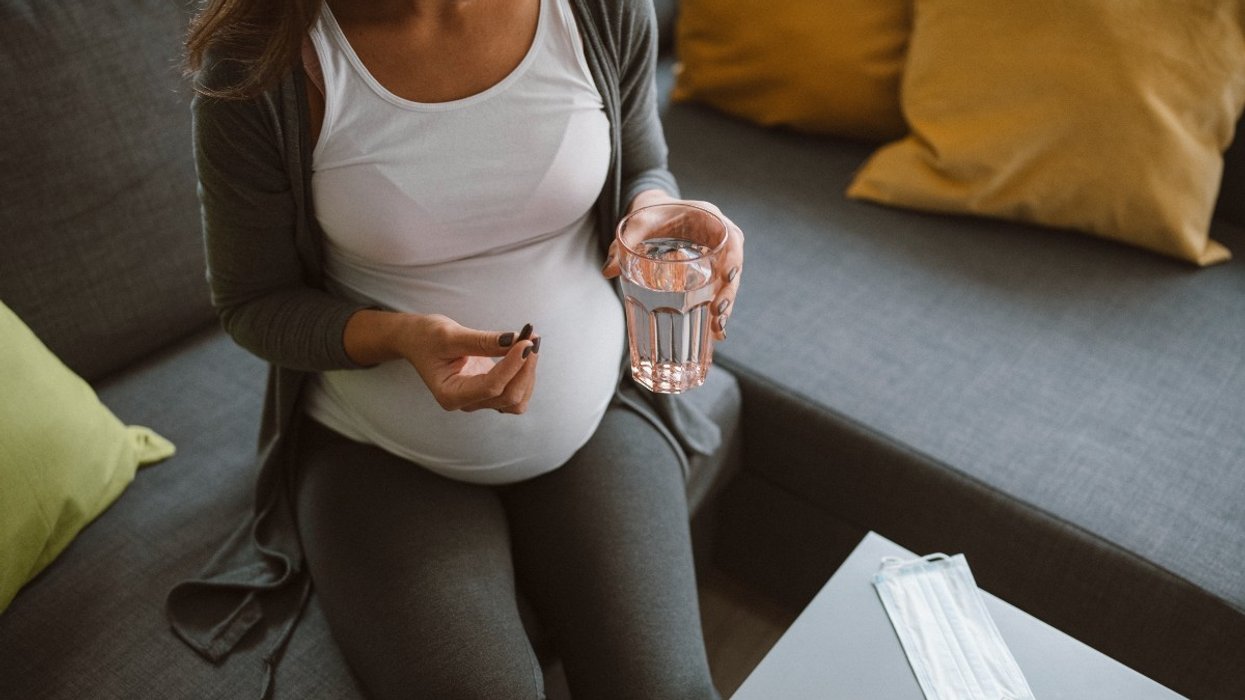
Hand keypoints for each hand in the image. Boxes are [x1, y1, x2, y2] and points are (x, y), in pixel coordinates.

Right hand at [401, 315, 539, 413]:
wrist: (418, 340)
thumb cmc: (426, 337)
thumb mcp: (449, 335)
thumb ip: (482, 341)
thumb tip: (515, 340)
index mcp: (450, 394)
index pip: (491, 387)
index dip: (513, 365)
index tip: (526, 341)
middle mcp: (466, 403)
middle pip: (509, 396)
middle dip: (525, 368)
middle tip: (532, 337)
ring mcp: (479, 399)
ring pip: (517, 399)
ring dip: (528, 373)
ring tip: (530, 341)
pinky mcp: (489, 391)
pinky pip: (516, 391)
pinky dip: (525, 373)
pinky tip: (524, 351)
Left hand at [603, 191, 743, 339]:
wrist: (655, 210)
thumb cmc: (650, 212)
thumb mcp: (637, 223)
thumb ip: (622, 244)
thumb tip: (608, 271)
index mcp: (708, 217)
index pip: (731, 236)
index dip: (733, 258)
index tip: (727, 277)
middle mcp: (718, 236)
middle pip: (733, 265)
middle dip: (729, 292)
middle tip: (718, 313)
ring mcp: (716, 254)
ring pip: (729, 281)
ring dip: (726, 306)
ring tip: (718, 331)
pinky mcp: (710, 268)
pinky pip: (719, 288)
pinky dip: (717, 308)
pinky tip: (715, 331)